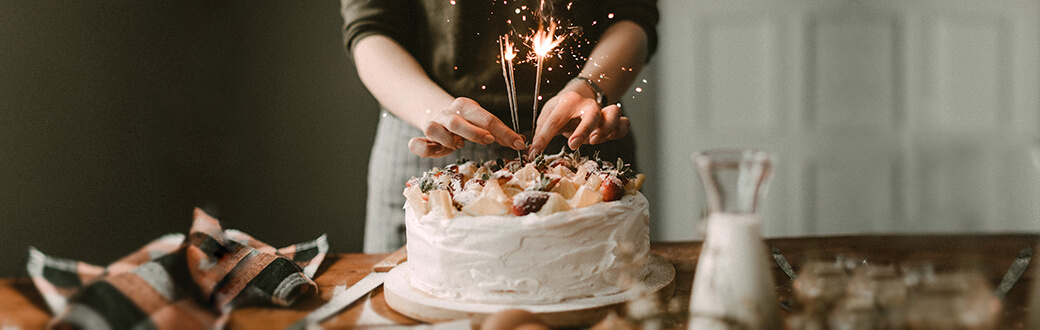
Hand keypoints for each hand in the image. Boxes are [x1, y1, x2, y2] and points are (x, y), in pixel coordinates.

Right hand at [409, 97, 527, 157]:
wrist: (437, 112)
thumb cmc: (466, 121)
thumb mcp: (482, 122)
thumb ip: (498, 132)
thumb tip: (521, 142)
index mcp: (465, 106)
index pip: (486, 118)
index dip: (503, 131)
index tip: (518, 143)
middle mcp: (447, 114)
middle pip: (456, 122)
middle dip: (474, 132)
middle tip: (489, 141)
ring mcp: (433, 125)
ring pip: (432, 129)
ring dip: (447, 139)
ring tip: (459, 145)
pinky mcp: (423, 139)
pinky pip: (416, 143)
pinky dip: (421, 148)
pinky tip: (435, 152)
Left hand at [526, 90, 629, 156]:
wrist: (580, 96)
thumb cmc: (562, 110)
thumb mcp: (548, 115)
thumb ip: (541, 132)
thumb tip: (532, 152)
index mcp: (567, 102)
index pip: (554, 121)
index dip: (542, 139)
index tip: (534, 153)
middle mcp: (587, 105)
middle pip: (591, 113)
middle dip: (583, 130)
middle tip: (573, 145)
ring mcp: (602, 111)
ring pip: (613, 113)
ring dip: (606, 128)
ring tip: (594, 141)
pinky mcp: (612, 121)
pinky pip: (624, 122)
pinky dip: (620, 130)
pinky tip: (610, 138)